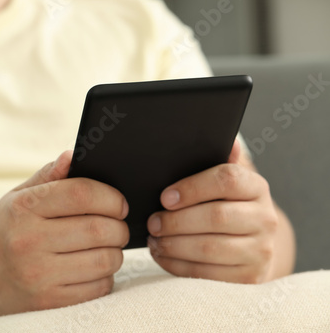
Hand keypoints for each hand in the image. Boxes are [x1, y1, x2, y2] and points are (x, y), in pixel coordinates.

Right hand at [0, 151, 128, 315]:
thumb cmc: (10, 228)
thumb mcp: (19, 196)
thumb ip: (48, 175)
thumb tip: (73, 156)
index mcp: (22, 209)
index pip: (80, 194)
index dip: (110, 196)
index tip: (119, 203)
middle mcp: (27, 242)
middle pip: (99, 229)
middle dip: (119, 226)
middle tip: (117, 225)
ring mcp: (38, 275)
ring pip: (105, 260)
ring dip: (116, 251)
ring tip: (107, 245)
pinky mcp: (50, 301)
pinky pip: (100, 286)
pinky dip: (106, 275)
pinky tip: (94, 266)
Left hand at [147, 140, 278, 283]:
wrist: (252, 244)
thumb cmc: (228, 205)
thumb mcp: (227, 180)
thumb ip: (222, 159)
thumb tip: (229, 139)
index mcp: (256, 187)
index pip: (227, 179)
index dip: (192, 187)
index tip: (165, 197)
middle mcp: (264, 218)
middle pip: (215, 217)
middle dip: (176, 221)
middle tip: (152, 222)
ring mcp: (259, 250)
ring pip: (209, 248)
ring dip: (173, 244)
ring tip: (154, 238)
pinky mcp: (248, 277)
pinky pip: (207, 273)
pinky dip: (178, 265)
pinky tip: (163, 255)